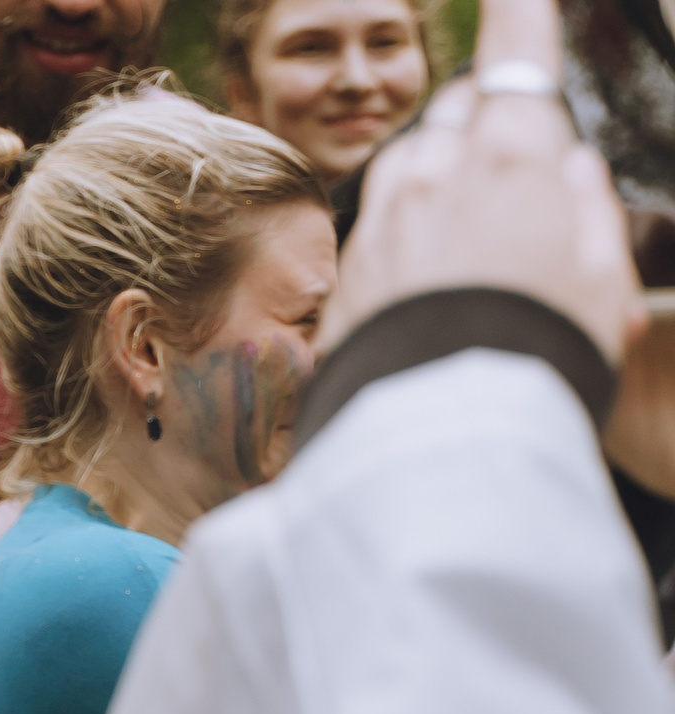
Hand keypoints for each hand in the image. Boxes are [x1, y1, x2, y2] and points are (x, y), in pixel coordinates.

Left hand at [320, 0, 639, 364]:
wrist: (443, 433)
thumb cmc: (541, 352)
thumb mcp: (602, 278)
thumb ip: (586, 206)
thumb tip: (567, 168)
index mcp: (512, 159)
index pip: (516, 56)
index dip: (520, 11)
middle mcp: (436, 173)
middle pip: (459, 110)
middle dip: (485, 120)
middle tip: (516, 170)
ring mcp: (383, 217)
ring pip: (412, 159)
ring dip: (439, 170)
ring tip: (473, 233)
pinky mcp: (349, 266)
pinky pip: (382, 219)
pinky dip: (409, 227)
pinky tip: (431, 278)